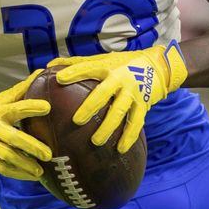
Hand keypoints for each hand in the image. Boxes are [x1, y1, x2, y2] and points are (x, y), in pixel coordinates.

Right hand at [0, 70, 51, 179]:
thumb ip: (21, 90)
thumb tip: (41, 72)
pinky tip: (32, 176)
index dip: (31, 107)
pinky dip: (19, 174)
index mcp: (0, 113)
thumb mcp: (0, 100)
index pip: (17, 108)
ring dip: (26, 165)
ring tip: (41, 170)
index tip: (47, 106)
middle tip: (48, 154)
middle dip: (32, 147)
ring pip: (10, 157)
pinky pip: (5, 169)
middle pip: (15, 139)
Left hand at [48, 42, 187, 152]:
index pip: (88, 68)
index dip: (74, 73)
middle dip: (91, 107)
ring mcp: (133, 93)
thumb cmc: (124, 63)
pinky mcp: (144, 105)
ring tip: (96, 141)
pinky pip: (136, 123)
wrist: (157, 66)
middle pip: (104, 93)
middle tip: (76, 121)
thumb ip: (78, 63)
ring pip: (120, 112)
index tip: (59, 79)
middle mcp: (121, 79)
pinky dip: (129, 137)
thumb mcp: (104, 59)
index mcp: (108, 67)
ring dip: (108, 127)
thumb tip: (50, 65)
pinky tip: (120, 149)